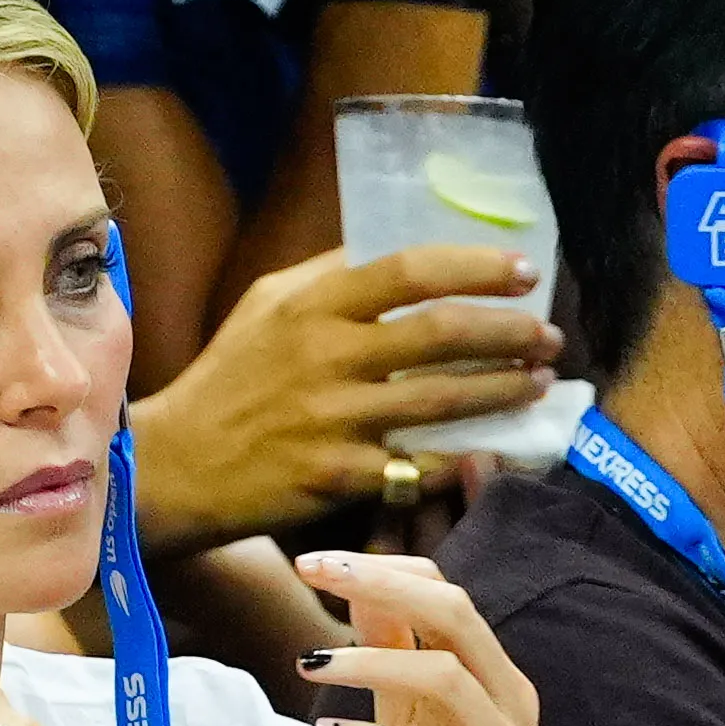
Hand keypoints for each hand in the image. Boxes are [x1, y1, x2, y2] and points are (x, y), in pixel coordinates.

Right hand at [135, 245, 561, 550]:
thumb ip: (329, 275)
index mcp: (312, 305)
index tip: (526, 272)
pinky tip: (494, 447)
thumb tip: (398, 248)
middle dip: (510, 332)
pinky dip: (464, 457)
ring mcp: (333, 420)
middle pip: (442, 333)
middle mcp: (326, 357)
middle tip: (547, 335)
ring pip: (443, 400)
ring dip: (504, 391)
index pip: (411, 269)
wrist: (177, 466)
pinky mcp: (337, 477)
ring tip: (538, 383)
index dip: (479, 268)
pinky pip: (420, 465)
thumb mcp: (265, 307)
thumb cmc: (228, 380)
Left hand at [294, 549, 598, 725]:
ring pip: (447, 674)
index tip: (315, 561)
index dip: (384, 569)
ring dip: (369, 658)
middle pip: (454, 612)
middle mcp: (509, 702)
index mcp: (492, 678)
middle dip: (379, 581)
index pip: (447, 594)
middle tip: (311, 569)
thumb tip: (359, 595)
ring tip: (308, 662)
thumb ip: (394, 666)